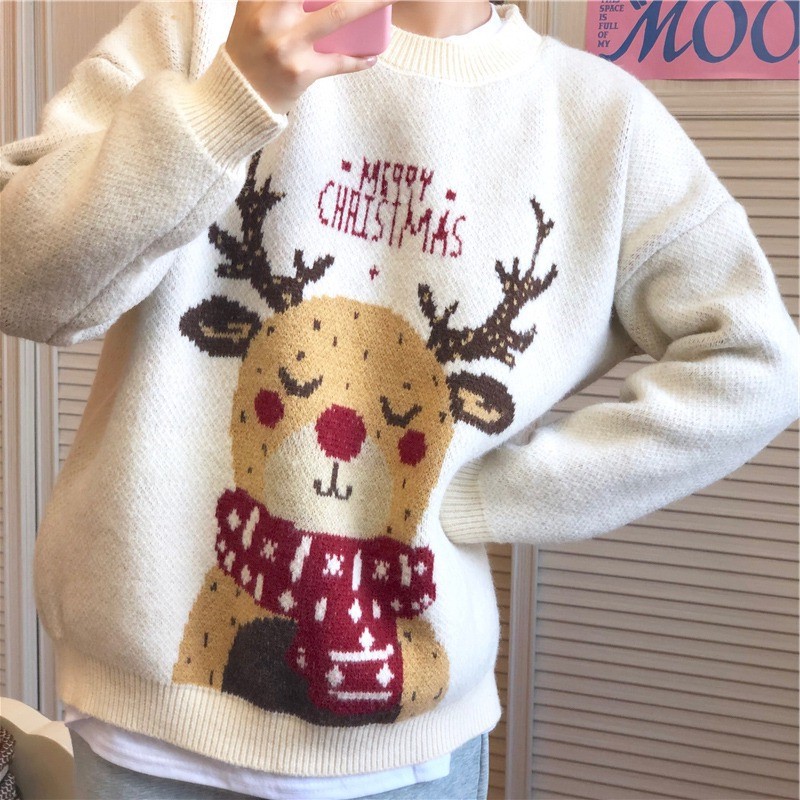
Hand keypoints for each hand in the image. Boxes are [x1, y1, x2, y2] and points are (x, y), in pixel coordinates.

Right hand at [225, 0, 394, 114]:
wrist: (239, 97)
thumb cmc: (251, 48)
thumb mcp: (250, 10)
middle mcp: (271, 16)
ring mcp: (287, 45)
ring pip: (338, 14)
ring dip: (370, 3)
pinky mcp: (300, 72)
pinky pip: (338, 62)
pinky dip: (359, 60)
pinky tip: (372, 56)